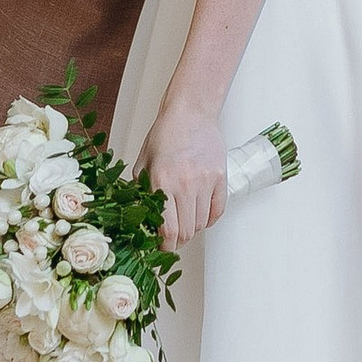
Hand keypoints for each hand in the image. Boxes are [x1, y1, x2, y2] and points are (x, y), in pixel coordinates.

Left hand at [146, 96, 228, 246]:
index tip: (162, 248)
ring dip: (192, 228)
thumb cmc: (165, 135)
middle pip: (187, 231)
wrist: (191, 113)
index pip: (168, 228)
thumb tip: (141, 219)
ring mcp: (206, 181)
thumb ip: (141, 190)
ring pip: (201, 223)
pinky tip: (200, 214)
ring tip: (184, 220)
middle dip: (178, 241)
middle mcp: (185, 183)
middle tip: (172, 239)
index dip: (165, 245)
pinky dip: (208, 219)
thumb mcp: (143, 162)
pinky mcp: (220, 178)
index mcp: (162, 181)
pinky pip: (217, 211)